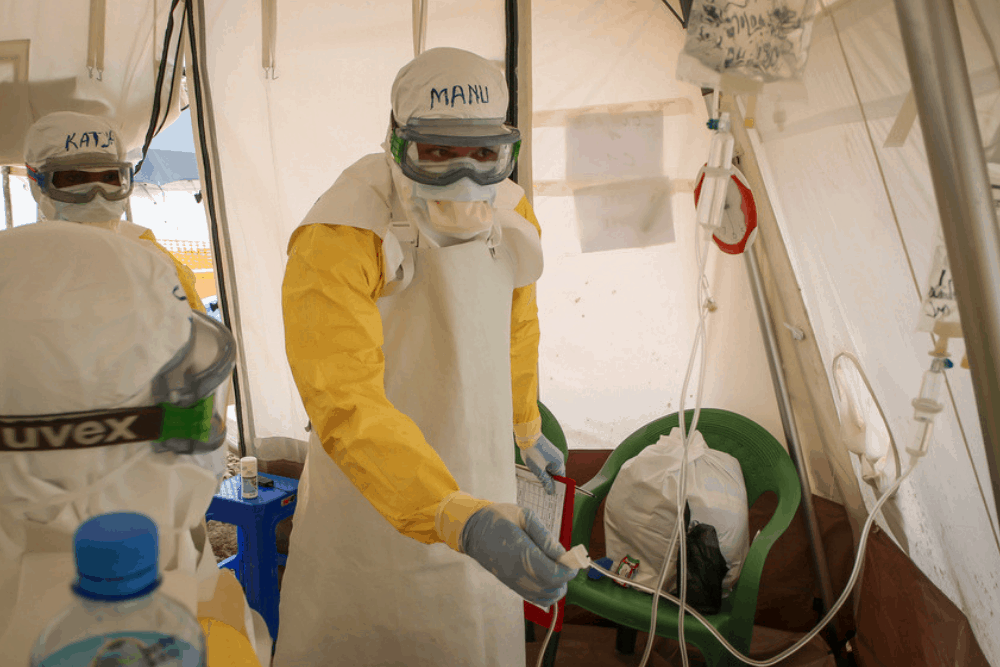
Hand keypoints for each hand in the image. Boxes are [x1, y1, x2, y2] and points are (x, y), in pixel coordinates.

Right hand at [461, 503, 577, 606]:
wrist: (472, 529)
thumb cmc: (498, 518)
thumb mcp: (525, 516)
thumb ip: (545, 536)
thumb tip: (563, 554)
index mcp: (522, 554)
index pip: (554, 575)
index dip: (569, 570)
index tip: (574, 559)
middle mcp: (518, 573)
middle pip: (553, 589)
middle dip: (565, 576)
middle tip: (565, 559)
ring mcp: (514, 582)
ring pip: (546, 597)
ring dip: (557, 585)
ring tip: (555, 565)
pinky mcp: (512, 585)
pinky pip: (535, 598)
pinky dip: (547, 590)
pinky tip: (546, 573)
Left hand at [521, 433, 565, 494]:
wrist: (527, 435)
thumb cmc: (534, 452)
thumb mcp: (538, 470)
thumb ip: (545, 481)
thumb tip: (551, 490)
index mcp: (559, 463)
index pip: (562, 479)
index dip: (558, 488)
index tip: (553, 496)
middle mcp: (558, 458)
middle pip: (557, 474)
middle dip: (551, 482)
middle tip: (544, 492)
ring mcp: (553, 454)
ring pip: (551, 469)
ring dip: (546, 476)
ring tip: (539, 483)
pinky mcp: (547, 451)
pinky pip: (547, 463)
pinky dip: (543, 469)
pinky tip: (536, 473)